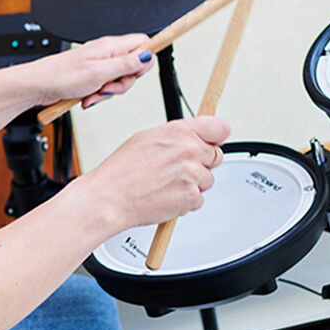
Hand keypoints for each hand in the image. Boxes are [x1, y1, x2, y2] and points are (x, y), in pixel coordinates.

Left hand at [26, 34, 153, 108]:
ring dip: (108, 92)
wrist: (39, 85)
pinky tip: (87, 97)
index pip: (142, 43)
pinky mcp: (92, 77)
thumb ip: (126, 64)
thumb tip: (148, 55)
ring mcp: (100, 66)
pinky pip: (105, 88)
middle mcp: (107, 54)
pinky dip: (98, 96)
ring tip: (93, 94)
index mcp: (111, 46)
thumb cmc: (62, 75)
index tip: (138, 71)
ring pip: (119, 80)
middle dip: (123, 83)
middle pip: (133, 67)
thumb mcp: (100, 72)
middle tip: (108, 87)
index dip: (145, 59)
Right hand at [74, 116, 230, 232]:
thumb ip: (178, 135)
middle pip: (216, 156)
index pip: (219, 128)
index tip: (213, 141)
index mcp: (179, 132)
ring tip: (167, 184)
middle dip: (201, 163)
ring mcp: (191, 175)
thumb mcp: (147, 138)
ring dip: (193, 184)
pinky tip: (166, 196)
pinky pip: (199, 199)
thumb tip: (196, 136)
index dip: (216, 137)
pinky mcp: (191, 197)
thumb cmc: (122, 170)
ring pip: (207, 180)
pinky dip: (185, 201)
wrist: (110, 197)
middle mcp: (188, 151)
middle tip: (177, 169)